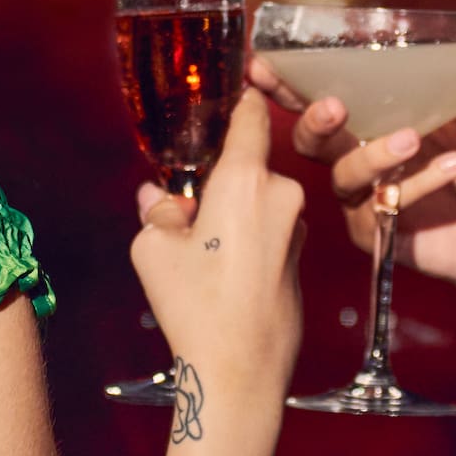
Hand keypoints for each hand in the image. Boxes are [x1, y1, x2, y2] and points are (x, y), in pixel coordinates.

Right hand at [130, 89, 304, 402]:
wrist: (241, 370)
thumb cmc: (196, 305)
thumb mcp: (153, 250)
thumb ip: (157, 210)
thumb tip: (158, 197)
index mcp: (246, 178)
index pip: (251, 117)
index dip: (240, 100)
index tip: (234, 85)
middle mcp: (281, 193)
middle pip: (248, 165)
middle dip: (219, 179)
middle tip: (187, 208)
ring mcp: (297, 227)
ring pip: (258, 200)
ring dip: (234, 212)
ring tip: (202, 251)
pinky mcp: (302, 257)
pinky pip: (270, 229)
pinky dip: (248, 237)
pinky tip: (223, 273)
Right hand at [249, 57, 455, 299]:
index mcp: (376, 119)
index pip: (323, 95)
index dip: (290, 81)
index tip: (265, 63)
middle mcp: (361, 156)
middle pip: (314, 139)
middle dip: (313, 119)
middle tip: (335, 106)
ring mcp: (366, 197)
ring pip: (345, 175)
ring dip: (374, 154)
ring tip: (413, 139)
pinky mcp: (379, 233)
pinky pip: (380, 209)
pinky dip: (416, 185)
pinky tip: (452, 167)